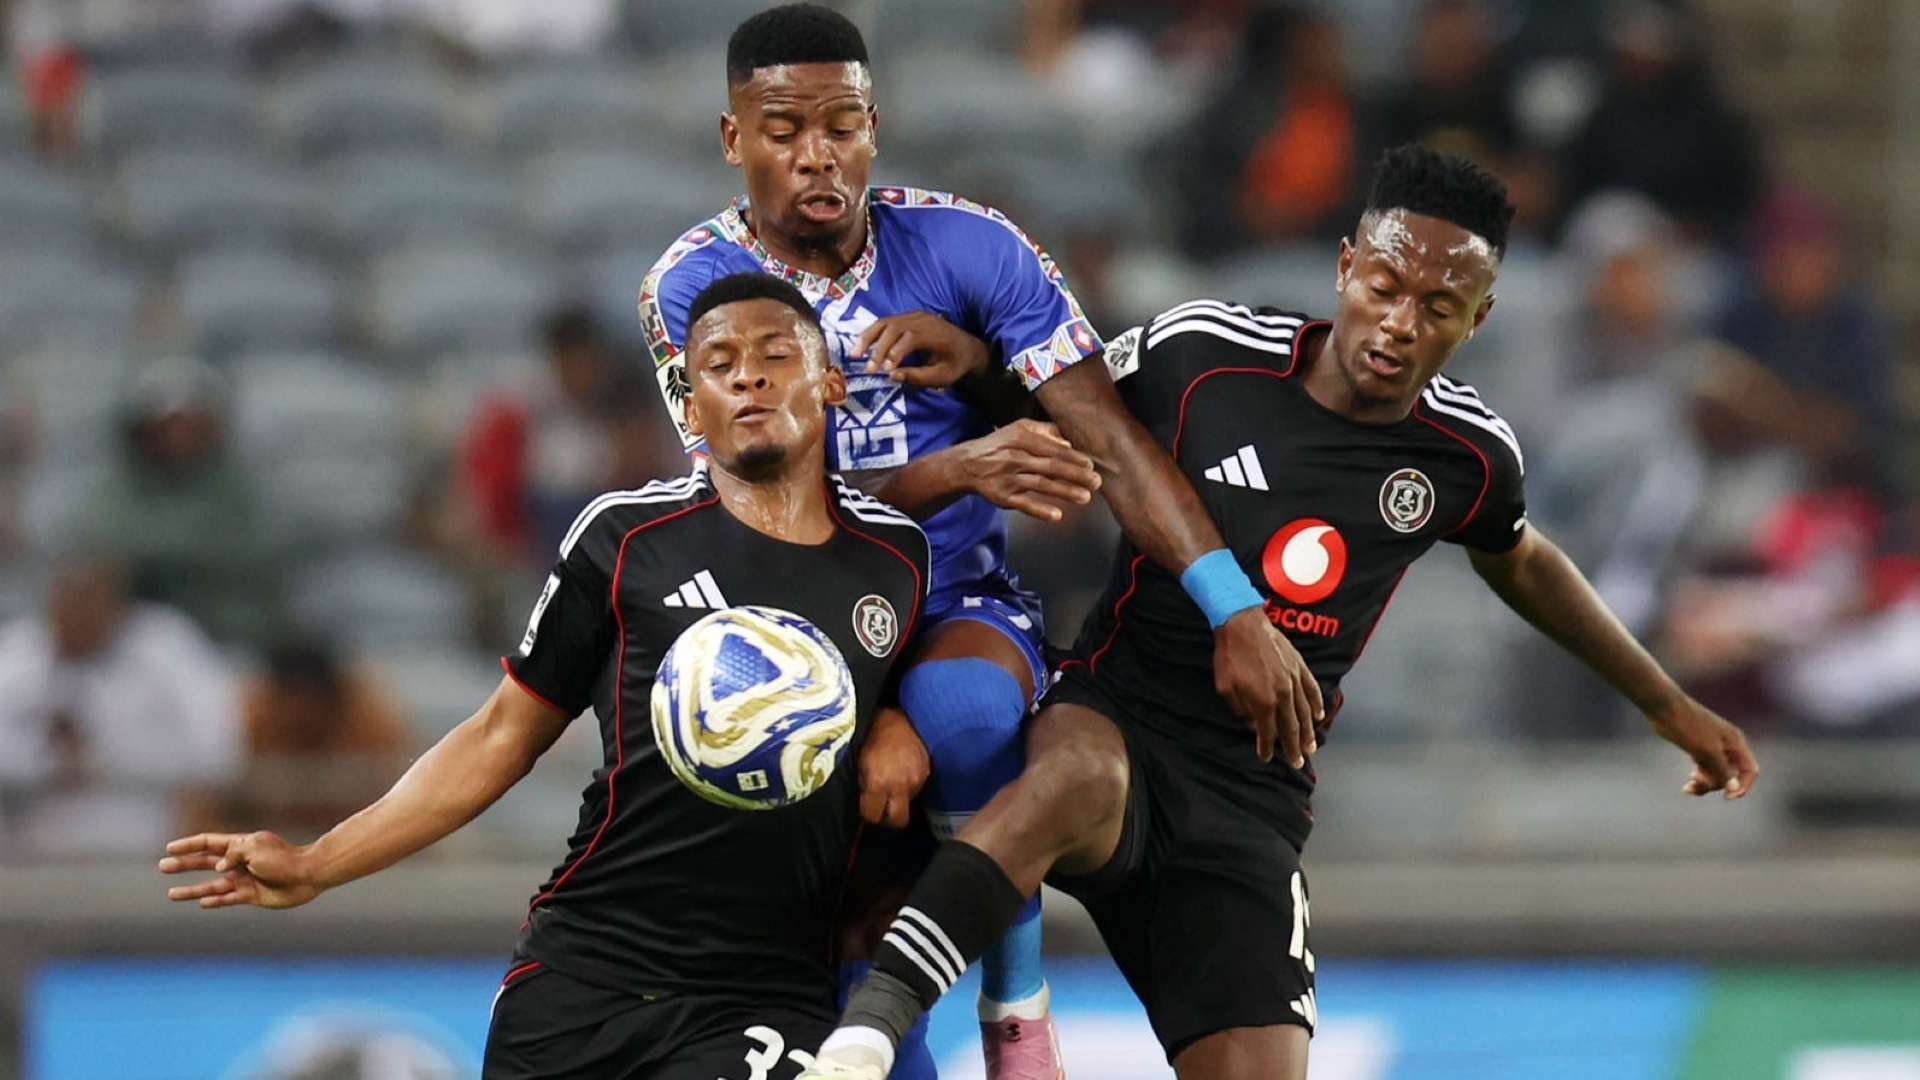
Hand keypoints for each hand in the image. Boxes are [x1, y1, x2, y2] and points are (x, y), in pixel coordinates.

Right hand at [159, 831, 322, 909]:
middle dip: (184, 865)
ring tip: (171, 894)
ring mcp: (245, 878)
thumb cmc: (283, 859)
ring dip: (192, 890)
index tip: (169, 848)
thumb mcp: (255, 849)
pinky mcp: (251, 895)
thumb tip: (217, 867)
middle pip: (205, 863)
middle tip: (162, 867)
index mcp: (240, 844)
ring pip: (212, 885)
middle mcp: (240, 861)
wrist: (307, 875)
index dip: (189, 845)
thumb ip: (233, 855)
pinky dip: (214, 901)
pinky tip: (202, 903)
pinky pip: (228, 898)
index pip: (208, 843)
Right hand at [851, 312, 990, 387]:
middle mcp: (921, 319)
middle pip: (893, 328)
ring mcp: (913, 316)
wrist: (968, 349)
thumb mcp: (942, 376)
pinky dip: (872, 333)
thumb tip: (892, 376)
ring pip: (885, 322)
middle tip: (868, 368)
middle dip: (878, 348)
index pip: (908, 339)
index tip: (883, 371)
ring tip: (854, 354)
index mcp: (933, 333)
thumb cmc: (956, 365)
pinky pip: (886, 322)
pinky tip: (861, 345)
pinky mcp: (907, 317)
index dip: (894, 353)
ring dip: (868, 337)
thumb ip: (918, 376)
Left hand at [859, 706, 929, 827]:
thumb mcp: (860, 761)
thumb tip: (864, 800)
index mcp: (878, 783)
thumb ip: (863, 784)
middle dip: (888, 819)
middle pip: (897, 820)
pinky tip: (901, 775)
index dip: (868, 815)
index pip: (873, 815)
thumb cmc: (874, 736)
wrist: (901, 718)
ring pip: (908, 805)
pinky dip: (908, 788)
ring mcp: (915, 781)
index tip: (867, 809)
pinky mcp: (925, 775)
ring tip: (892, 785)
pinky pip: (916, 791)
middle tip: (882, 811)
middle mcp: (899, 786)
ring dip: (899, 801)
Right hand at [958, 419, 1099, 521]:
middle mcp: (1015, 458)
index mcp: (1021, 439)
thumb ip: (1045, 431)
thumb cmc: (1000, 445)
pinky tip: (1057, 516)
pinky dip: (1039, 510)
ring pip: (1040, 485)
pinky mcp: (1003, 497)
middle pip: (1050, 466)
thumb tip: (1069, 442)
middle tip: (1096, 482)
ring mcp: (1008, 479)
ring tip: (1085, 498)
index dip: (1073, 457)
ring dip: (1064, 492)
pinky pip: (1023, 504)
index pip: (1052, 449)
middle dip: (1075, 475)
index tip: (1090, 464)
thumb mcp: (1019, 429)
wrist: (967, 464)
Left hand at [1213, 607, 1321, 766]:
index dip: (1267, 747)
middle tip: (1297, 763)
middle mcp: (1283, 694)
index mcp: (1263, 701)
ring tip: (1311, 748)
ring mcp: (1294, 680)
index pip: (1268, 732)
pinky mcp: (1299, 666)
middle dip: (1293, 747)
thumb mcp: (1226, 688)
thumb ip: (1241, 710)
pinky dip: (1317, 704)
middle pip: (1292, 727)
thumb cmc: (1229, 657)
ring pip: (1305, 712)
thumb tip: (1253, 723)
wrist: (1242, 624)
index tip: (1266, 757)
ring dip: (1309, 732)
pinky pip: (1312, 689)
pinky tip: (1320, 716)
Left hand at [1647, 696, 1758, 799]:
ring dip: (1704, 784)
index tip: (1726, 797)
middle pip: (1730, 775)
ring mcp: (1712, 747)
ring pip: (1715, 774)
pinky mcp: (1698, 748)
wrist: (1663, 707)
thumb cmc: (1687, 726)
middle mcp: (1727, 746)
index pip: (1750, 771)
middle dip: (1715, 784)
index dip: (1742, 786)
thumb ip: (1722, 771)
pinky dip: (1698, 778)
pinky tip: (1688, 784)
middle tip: (1695, 781)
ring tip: (1688, 787)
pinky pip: (1704, 769)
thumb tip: (1734, 789)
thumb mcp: (1707, 752)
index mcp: (1735, 743)